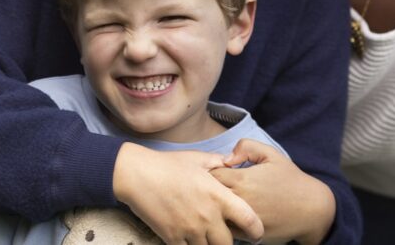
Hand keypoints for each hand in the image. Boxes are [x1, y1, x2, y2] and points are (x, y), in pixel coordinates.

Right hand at [113, 143, 262, 244]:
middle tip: (223, 235)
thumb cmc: (167, 164)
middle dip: (228, 242)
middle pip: (229, 244)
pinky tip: (187, 238)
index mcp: (218, 196)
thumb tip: (230, 162)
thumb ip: (217, 162)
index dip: (256, 231)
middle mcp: (207, 216)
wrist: (137, 175)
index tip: (255, 232)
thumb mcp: (197, 158)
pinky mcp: (172, 238)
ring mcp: (190, 230)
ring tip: (204, 236)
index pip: (250, 221)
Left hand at [214, 140, 333, 244]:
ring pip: (216, 213)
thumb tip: (226, 158)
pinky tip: (232, 215)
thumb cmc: (291, 179)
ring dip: (215, 207)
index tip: (215, 172)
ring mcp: (243, 219)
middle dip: (208, 190)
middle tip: (214, 187)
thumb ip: (246, 147)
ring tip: (222, 201)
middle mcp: (240, 199)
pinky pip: (227, 229)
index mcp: (242, 178)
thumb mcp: (271, 154)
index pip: (209, 175)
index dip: (209, 172)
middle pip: (209, 195)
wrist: (312, 209)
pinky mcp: (249, 234)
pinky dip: (226, 222)